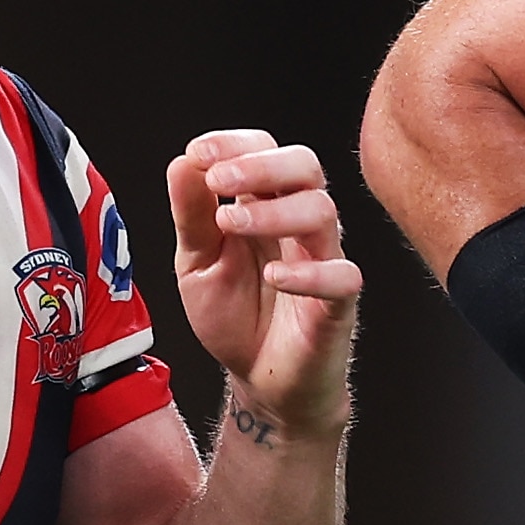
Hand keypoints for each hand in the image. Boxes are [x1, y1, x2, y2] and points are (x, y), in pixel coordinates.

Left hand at [168, 133, 361, 438]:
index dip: (235, 144)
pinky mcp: (338, 302)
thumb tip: (182, 162)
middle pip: (304, 165)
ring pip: (322, 211)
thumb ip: (191, 216)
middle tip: (219, 182)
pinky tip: (275, 277)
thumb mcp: (196, 264)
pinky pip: (341, 276)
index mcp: (263, 205)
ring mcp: (322, 258)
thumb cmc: (235, 317)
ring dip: (275, 213)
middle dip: (260, 166)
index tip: (199, 153)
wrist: (259, 380)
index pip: (264, 150)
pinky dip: (309, 272)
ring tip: (230, 228)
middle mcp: (297, 224)